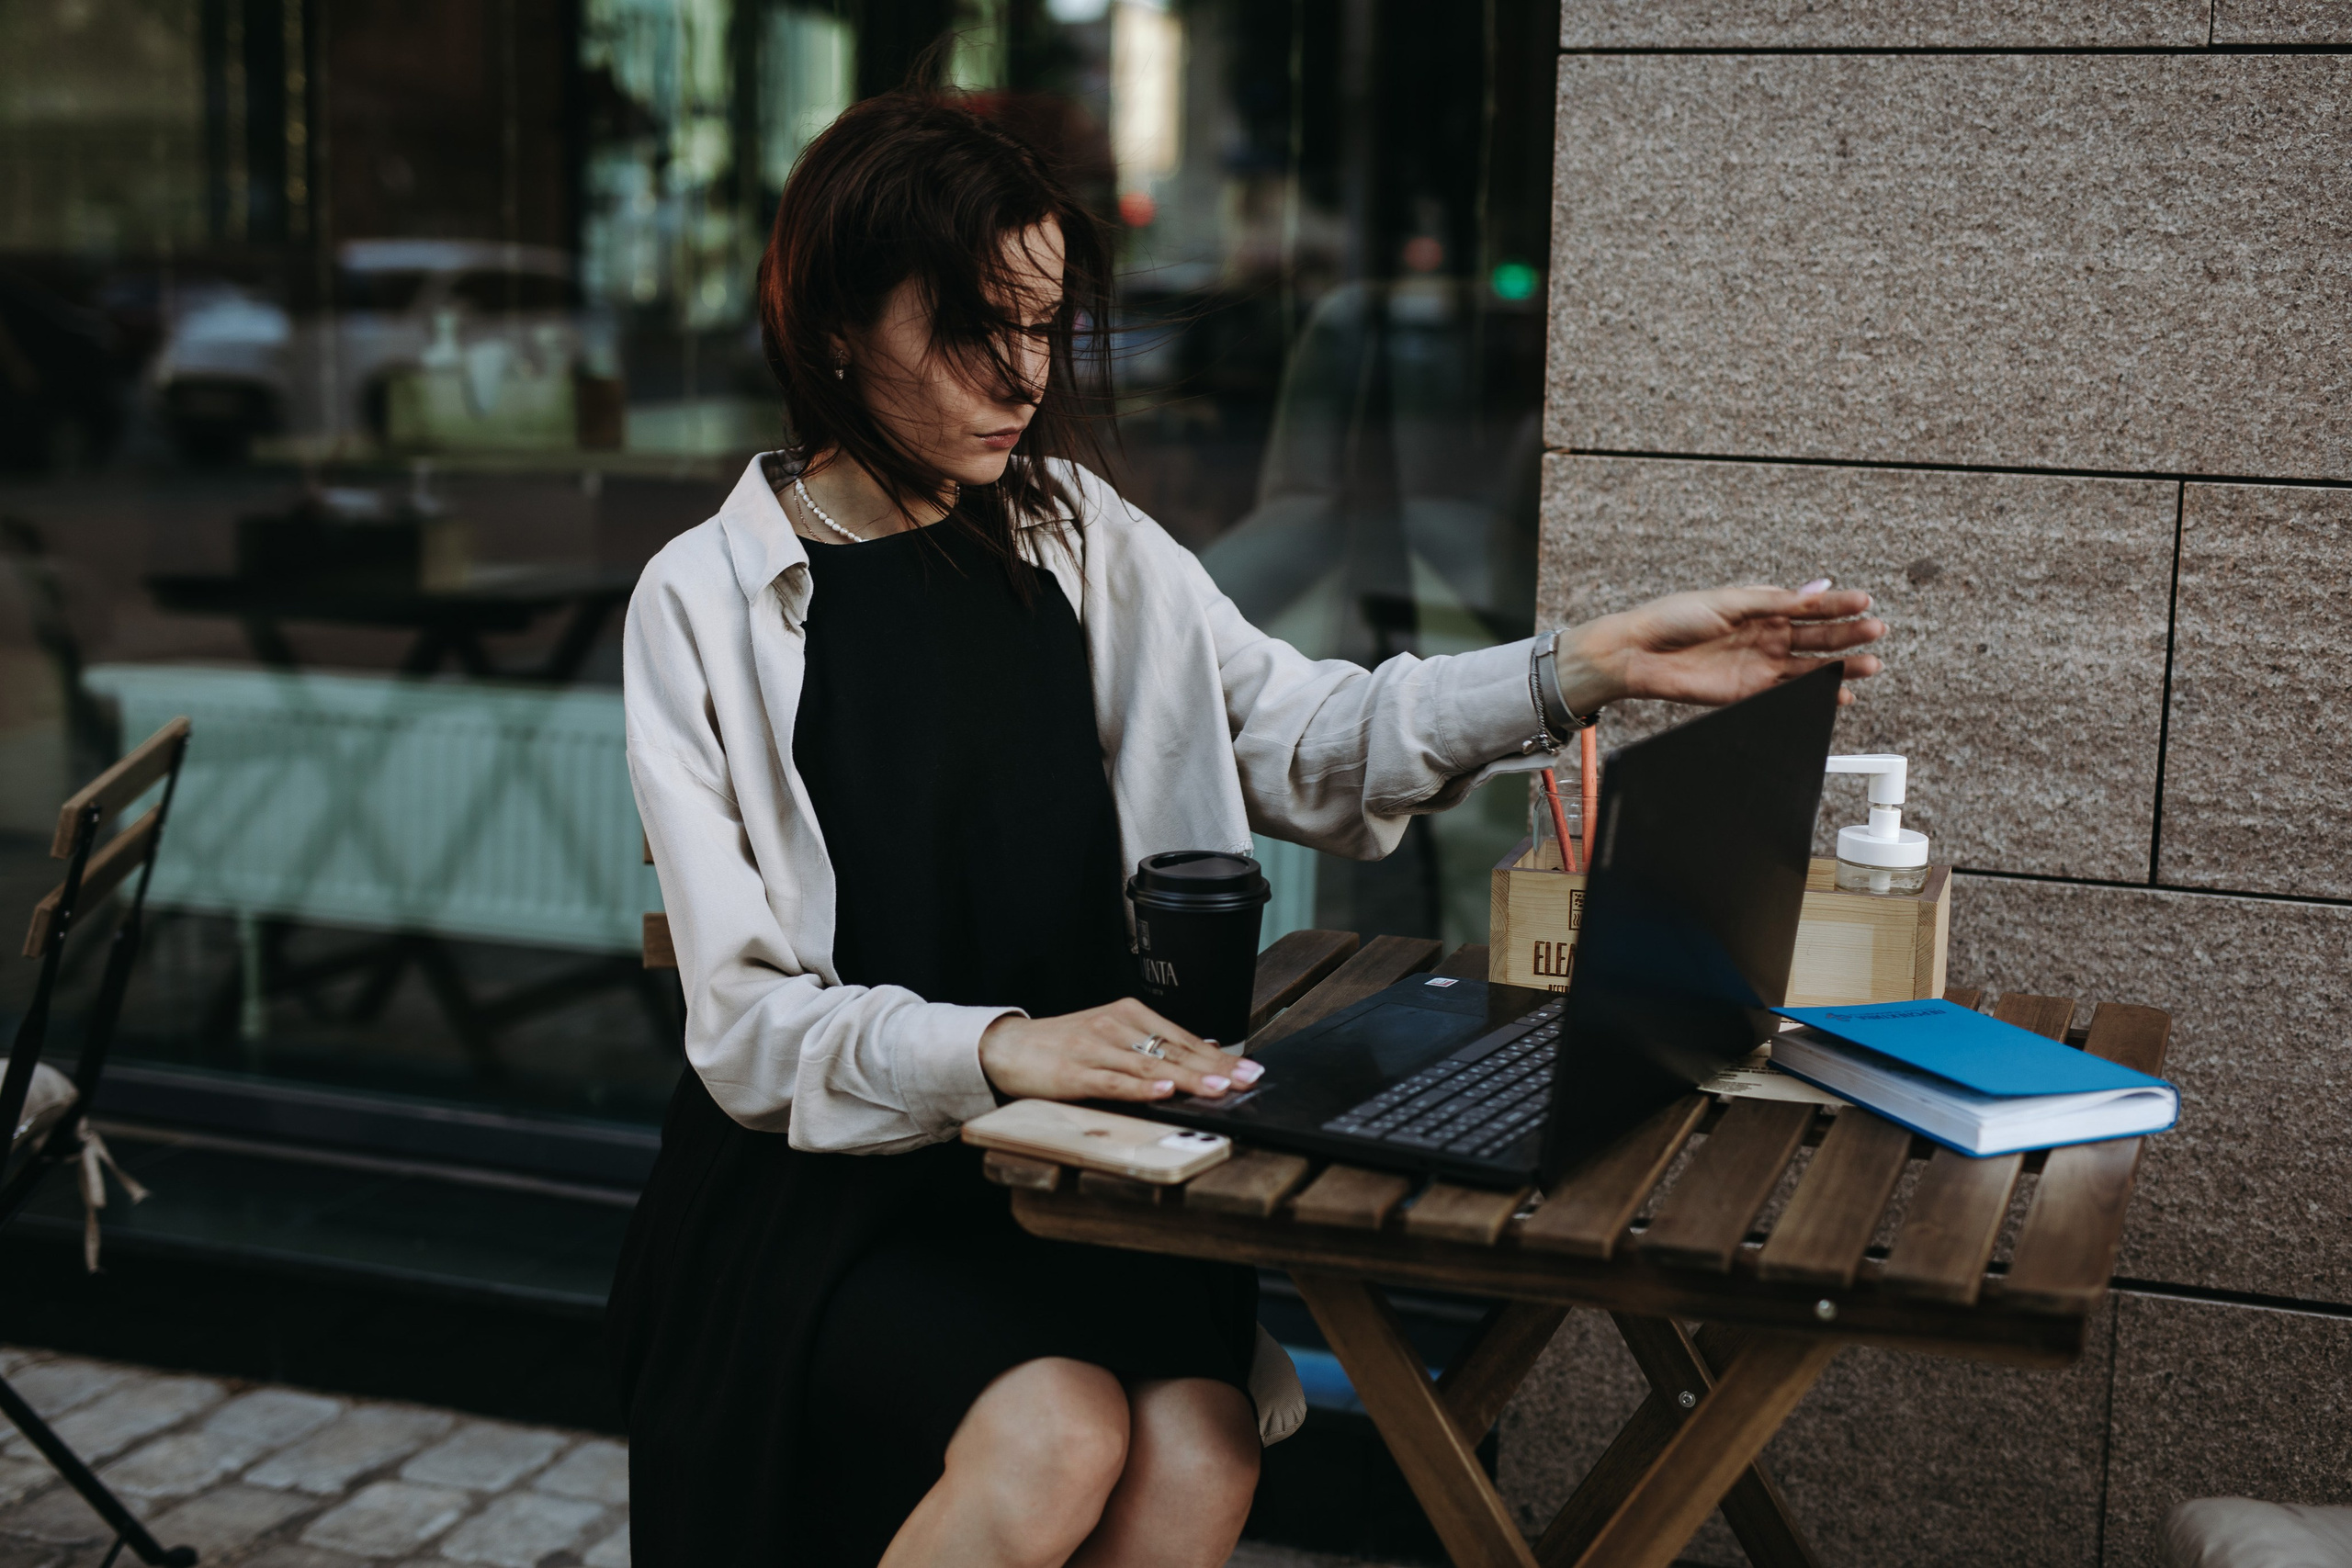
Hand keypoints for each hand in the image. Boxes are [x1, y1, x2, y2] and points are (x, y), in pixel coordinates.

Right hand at [977, 998, 1262, 1103]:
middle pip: (1174, 1050)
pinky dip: (1140, 1087)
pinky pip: (1114, 1081)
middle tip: (1248, 1080)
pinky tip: (1162, 1091)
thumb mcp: (1112, 1035)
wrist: (1006, 1046)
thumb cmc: (1062, 1045)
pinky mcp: (1074, 1071)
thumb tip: (1207, 1050)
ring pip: (1150, 1065)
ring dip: (1187, 1078)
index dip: (1220, 1056)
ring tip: (1218, 1089)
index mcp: (1129, 1014)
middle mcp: (1116, 1025)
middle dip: (1215, 1068)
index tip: (1252, 1070)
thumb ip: (1155, 1043)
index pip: (1183, 1037)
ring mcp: (1095, 1047)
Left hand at [1567, 584, 1884, 708]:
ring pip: (1811, 666)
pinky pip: (1791, 693)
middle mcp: (1766, 635)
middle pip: (1817, 636)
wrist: (1638, 653)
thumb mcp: (1728, 602)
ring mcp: (1760, 664)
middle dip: (1849, 634)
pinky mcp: (1749, 691)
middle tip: (1877, 632)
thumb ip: (1774, 602)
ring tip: (1871, 664)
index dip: (1839, 604)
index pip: (1809, 605)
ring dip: (1841, 666)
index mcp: (1761, 606)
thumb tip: (1818, 589)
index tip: (1866, 602)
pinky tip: (1841, 693)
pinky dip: (1817, 694)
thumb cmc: (1675, 618)